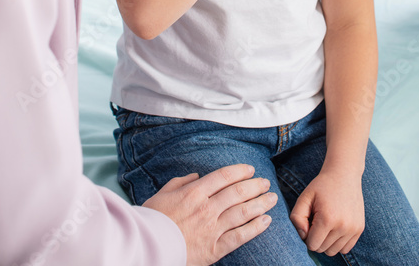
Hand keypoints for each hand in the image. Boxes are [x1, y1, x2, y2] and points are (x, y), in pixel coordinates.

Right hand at [143, 163, 277, 265]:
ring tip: (272, 198)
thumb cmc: (152, 220)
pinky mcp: (214, 249)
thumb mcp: (163, 194)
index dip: (240, 171)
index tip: (250, 169)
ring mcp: (212, 229)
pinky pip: (239, 237)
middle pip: (237, 192)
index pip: (223, 176)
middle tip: (266, 182)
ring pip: (242, 212)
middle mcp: (206, 208)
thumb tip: (196, 176)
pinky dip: (254, 228)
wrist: (146, 248)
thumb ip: (181, 182)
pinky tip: (266, 221)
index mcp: (194, 192)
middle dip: (255, 186)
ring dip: (260, 204)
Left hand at [289, 168, 363, 256]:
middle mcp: (343, 226)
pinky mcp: (359, 229)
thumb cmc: (322, 186)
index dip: (307, 235)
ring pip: (333, 251)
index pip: (312, 245)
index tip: (309, 220)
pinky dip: (337, 242)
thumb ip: (296, 217)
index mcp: (328, 219)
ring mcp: (353, 229)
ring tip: (326, 223)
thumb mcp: (304, 197)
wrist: (344, 173)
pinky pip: (345, 249)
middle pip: (322, 249)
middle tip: (317, 220)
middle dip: (316, 238)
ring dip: (327, 241)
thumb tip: (303, 235)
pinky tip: (335, 226)